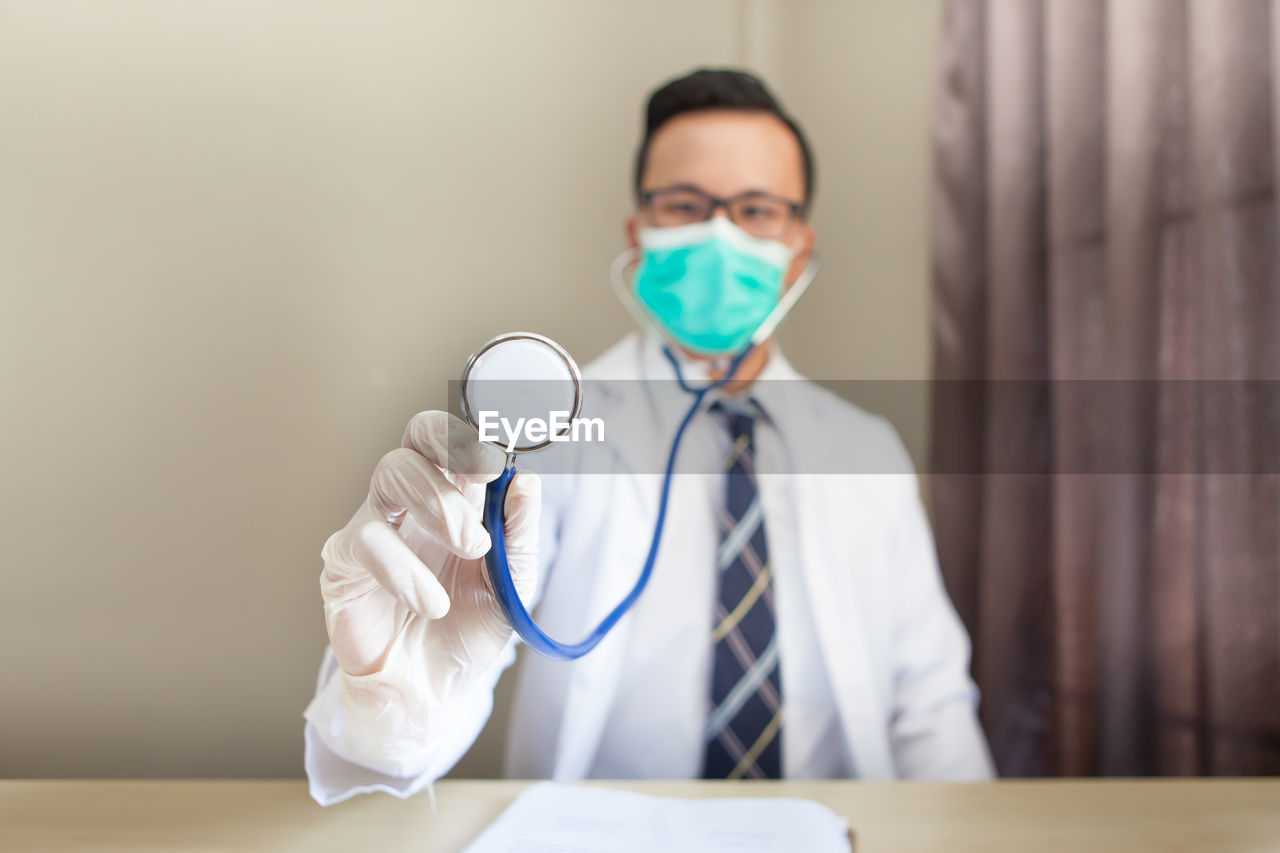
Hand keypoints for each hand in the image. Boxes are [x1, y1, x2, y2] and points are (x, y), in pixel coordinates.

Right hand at [319, 411, 539, 683]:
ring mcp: (375, 527)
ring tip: (472, 549)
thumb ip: (519, 533)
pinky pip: (366, 541)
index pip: (452, 438)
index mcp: (454, 496)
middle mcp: (411, 503)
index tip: (499, 454)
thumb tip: (527, 481)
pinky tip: (430, 601)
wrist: (433, 692)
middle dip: (452, 451)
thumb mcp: (511, 584)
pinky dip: (404, 568)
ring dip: (438, 502)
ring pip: (389, 473)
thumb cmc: (467, 629)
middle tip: (485, 482)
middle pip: (416, 439)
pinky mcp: (344, 564)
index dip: (472, 433)